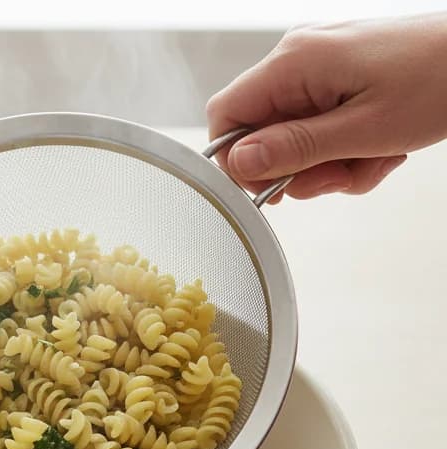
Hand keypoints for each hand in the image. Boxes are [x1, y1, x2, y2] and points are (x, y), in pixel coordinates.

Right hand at [206, 14, 446, 200]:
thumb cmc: (438, 81)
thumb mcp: (361, 131)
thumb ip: (293, 149)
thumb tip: (238, 163)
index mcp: (294, 62)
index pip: (226, 116)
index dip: (237, 161)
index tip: (268, 189)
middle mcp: (299, 58)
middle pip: (262, 134)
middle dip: (297, 168)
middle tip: (337, 177)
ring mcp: (319, 67)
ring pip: (294, 139)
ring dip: (327, 166)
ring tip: (370, 160)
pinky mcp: (338, 77)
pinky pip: (320, 128)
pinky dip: (345, 150)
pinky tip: (377, 149)